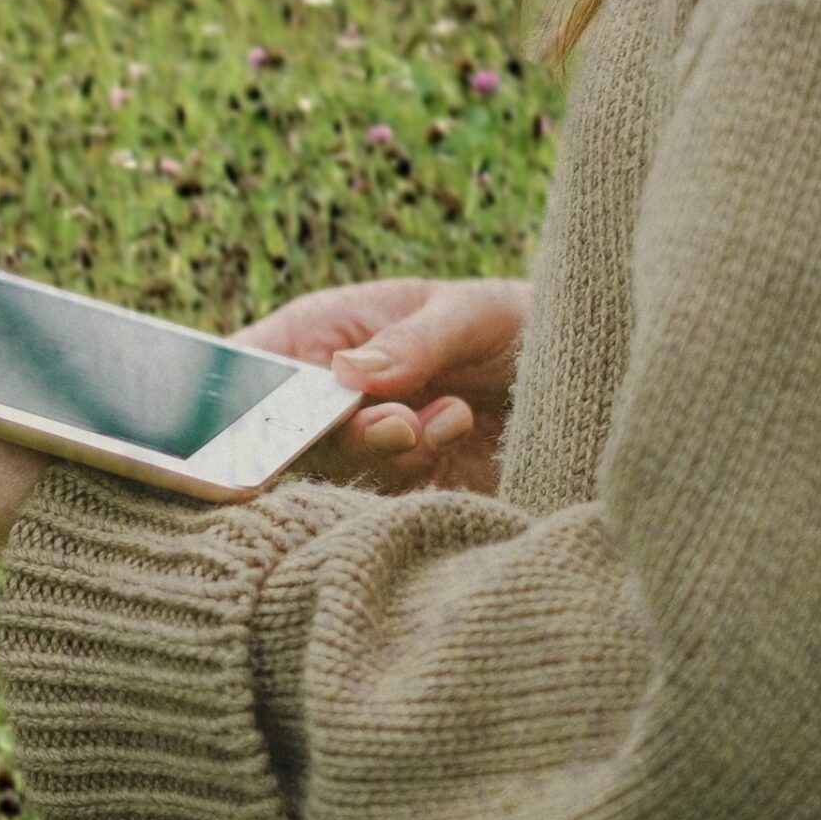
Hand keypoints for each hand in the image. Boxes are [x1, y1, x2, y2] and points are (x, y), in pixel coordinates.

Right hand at [233, 278, 525, 493]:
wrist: (591, 379)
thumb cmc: (517, 323)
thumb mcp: (469, 313)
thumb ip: (411, 342)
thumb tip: (346, 373)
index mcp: (321, 334)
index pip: (244, 367)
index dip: (229, 398)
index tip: (260, 421)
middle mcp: (329, 395)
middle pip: (281, 435)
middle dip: (343, 434)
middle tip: (402, 423)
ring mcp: (363, 445)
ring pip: (334, 474)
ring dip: (395, 452)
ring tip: (455, 413)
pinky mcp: (403, 490)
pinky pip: (382, 506)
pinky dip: (421, 481)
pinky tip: (459, 434)